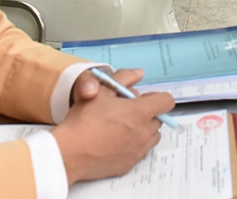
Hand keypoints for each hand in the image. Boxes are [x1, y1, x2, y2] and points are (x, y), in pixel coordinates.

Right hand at [53, 68, 175, 183]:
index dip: (156, 97)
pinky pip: (140, 151)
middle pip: (158, 119)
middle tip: (126, 111)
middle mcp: (144, 132)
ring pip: (151, 136)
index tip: (144, 98)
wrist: (69, 153)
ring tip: (120, 126)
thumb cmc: (84, 121)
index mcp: (140, 112)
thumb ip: (123, 78)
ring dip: (142, 129)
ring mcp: (138, 150)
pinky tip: (114, 141)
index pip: (167, 101)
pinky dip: (133, 145)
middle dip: (147, 113)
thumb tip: (138, 73)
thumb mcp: (101, 90)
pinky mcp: (130, 164)